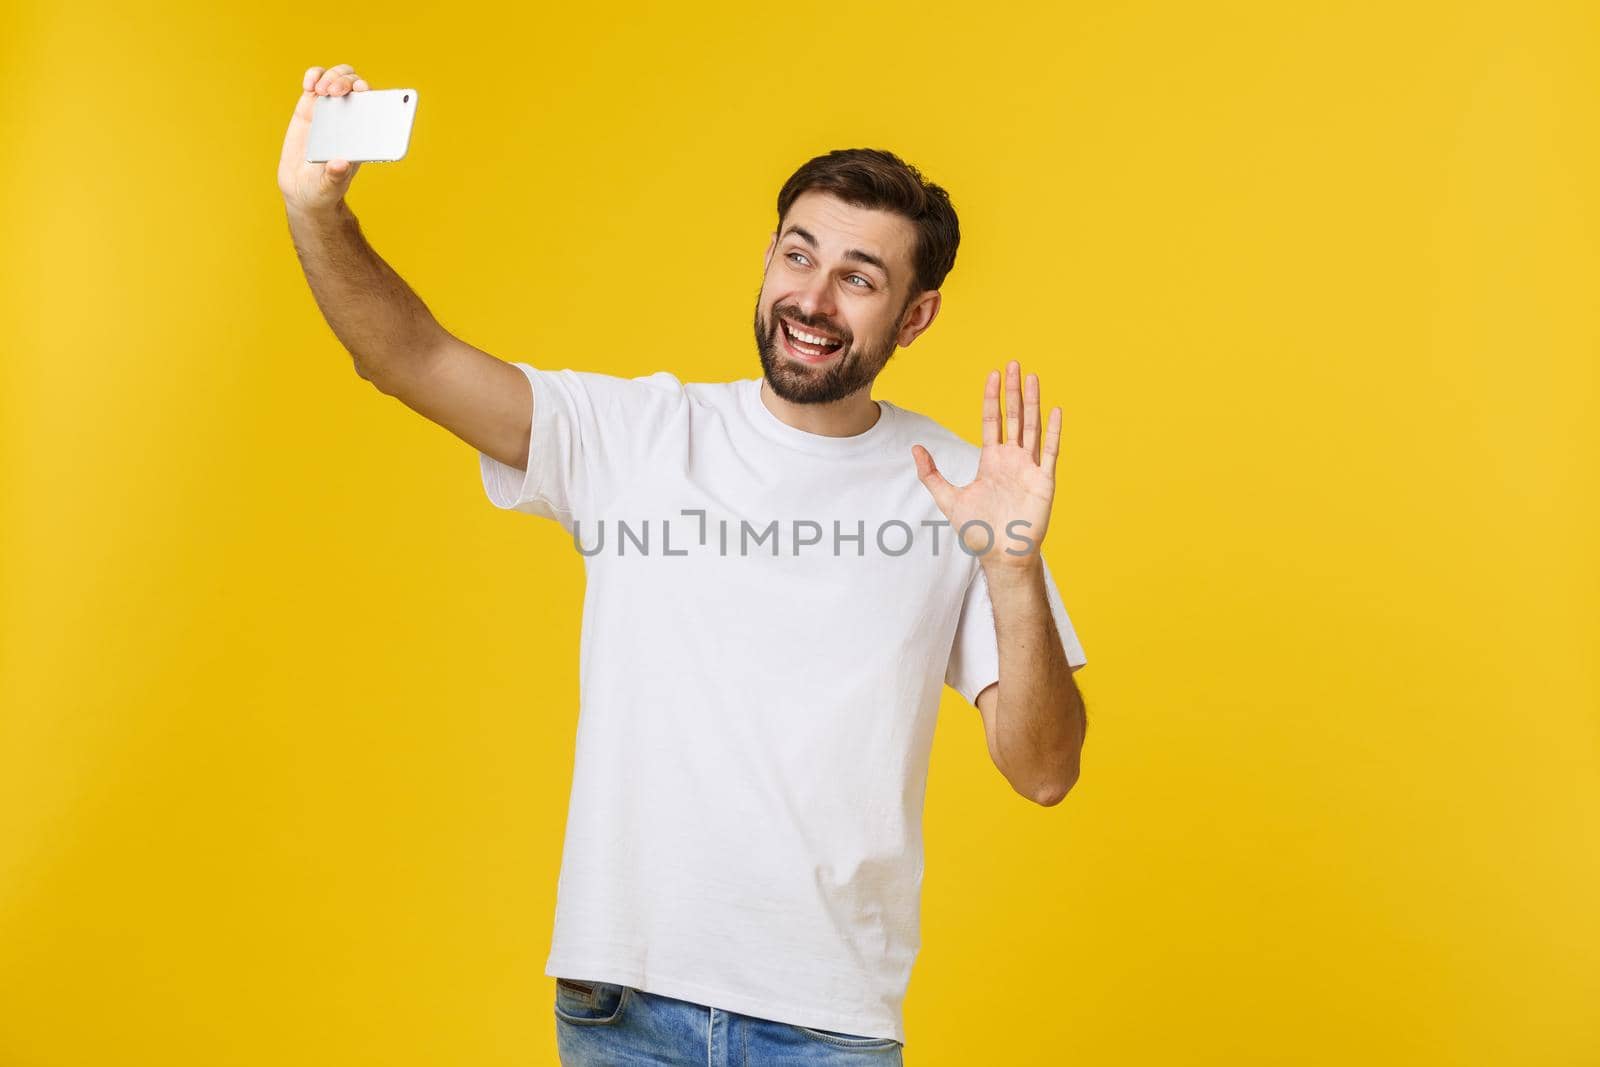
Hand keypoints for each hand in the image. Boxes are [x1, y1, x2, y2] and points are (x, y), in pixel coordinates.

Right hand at [277, 63, 370, 215]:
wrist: (301, 189)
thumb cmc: (323, 189)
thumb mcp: (330, 187)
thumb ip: (335, 177)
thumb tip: (339, 163)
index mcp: (363, 136)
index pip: (376, 108)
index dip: (374, 95)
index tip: (363, 93)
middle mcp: (349, 119)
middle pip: (356, 85)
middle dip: (349, 81)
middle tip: (336, 92)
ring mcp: (329, 110)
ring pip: (338, 77)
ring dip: (332, 76)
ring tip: (322, 90)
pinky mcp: (309, 107)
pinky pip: (315, 81)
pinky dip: (313, 75)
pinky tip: (309, 85)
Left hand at [912, 360, 1062, 572]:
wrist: (1001, 556)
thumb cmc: (978, 531)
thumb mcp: (948, 499)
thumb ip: (932, 474)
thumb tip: (915, 449)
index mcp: (992, 461)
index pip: (992, 421)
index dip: (991, 398)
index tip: (992, 374)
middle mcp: (1012, 459)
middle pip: (1013, 416)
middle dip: (1012, 390)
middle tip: (1012, 363)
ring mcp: (1029, 468)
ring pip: (1031, 427)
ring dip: (1032, 402)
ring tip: (1032, 377)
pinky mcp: (1043, 481)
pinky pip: (1049, 451)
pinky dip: (1052, 431)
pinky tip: (1056, 411)